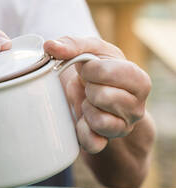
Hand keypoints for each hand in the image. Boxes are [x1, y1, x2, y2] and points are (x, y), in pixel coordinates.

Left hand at [44, 36, 150, 153]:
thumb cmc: (94, 70)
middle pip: (102, 96)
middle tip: (89, 87)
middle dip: (88, 88)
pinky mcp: (106, 143)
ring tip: (88, 101)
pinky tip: (82, 120)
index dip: (90, 69)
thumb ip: (72, 44)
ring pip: (99, 121)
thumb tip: (50, 46)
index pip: (108, 73)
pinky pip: (92, 142)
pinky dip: (81, 130)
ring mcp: (123, 128)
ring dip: (85, 108)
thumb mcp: (89, 50)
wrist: (92, 98)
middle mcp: (136, 107)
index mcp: (138, 80)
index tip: (88, 70)